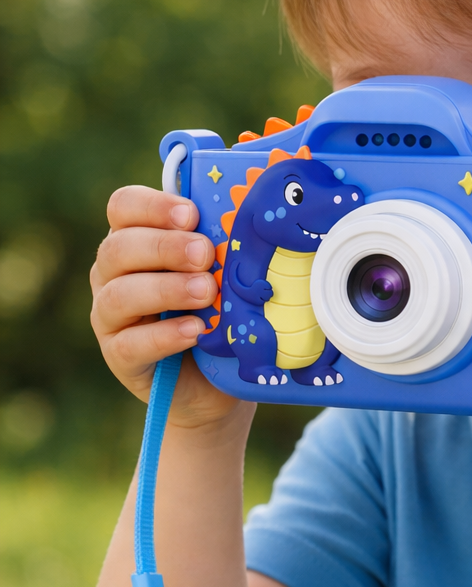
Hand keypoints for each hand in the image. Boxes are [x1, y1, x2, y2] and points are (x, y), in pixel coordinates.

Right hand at [90, 186, 250, 432]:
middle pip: (117, 248)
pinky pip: (129, 344)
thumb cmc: (219, 310)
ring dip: (165, 289)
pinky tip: (195, 331)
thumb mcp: (222, 271)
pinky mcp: (118, 358)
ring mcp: (109, 317)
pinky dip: (163, 336)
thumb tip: (247, 213)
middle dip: (165, 247)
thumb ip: (221, 243)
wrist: (217, 380)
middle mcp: (112, 275)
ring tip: (206, 292)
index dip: (152, 206)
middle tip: (205, 254)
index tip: (192, 215)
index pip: (123, 207)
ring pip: (118, 295)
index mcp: (134, 239)